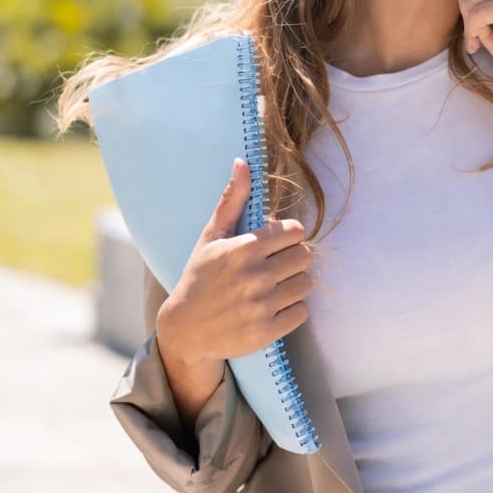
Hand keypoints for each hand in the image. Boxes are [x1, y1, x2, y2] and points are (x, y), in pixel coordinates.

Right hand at [156, 157, 317, 364]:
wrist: (186, 329)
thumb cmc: (200, 277)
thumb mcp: (211, 237)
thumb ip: (232, 200)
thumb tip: (243, 162)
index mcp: (245, 248)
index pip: (295, 230)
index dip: (287, 235)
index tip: (274, 243)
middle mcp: (256, 276)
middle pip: (305, 255)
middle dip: (292, 258)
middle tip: (275, 265)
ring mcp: (262, 305)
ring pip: (306, 283)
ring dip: (294, 284)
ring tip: (273, 286)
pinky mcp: (268, 331)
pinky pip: (302, 311)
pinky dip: (292, 309)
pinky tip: (272, 307)